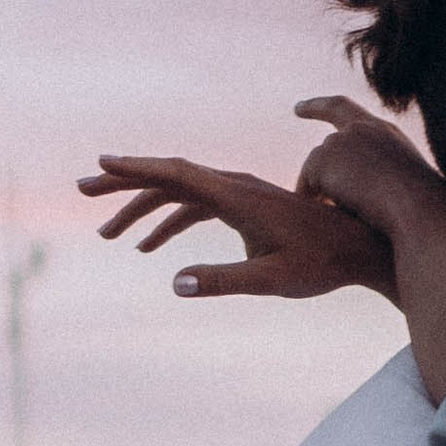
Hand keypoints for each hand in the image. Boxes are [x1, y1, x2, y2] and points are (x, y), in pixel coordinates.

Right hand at [80, 155, 395, 302]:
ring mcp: (239, 196)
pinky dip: (169, 222)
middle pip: (169, 176)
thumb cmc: (322, 265)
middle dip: (125, 183)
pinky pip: (197, 208)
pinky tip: (148, 247)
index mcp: (237, 196)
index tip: (102, 162)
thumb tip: (174, 282)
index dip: (137, 167)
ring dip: (142, 209)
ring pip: (180, 193)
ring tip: (105, 234)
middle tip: (83, 189)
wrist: (362, 250)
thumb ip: (224, 279)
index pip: (177, 173)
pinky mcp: (246, 208)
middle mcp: (235, 188)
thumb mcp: (271, 279)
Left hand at [293, 94, 445, 238]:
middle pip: (327, 147)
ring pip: (318, 168)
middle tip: (307, 191)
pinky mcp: (323, 158)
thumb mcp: (407, 184)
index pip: (344, 109)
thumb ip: (382, 177)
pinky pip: (306, 183)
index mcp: (385, 132)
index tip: (297, 107)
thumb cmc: (421, 209)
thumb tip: (362, 194)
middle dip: (317, 169)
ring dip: (323, 192)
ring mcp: (342, 140)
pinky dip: (312, 199)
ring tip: (334, 217)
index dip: (319, 107)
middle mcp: (362, 128)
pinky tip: (322, 216)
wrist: (419, 211)